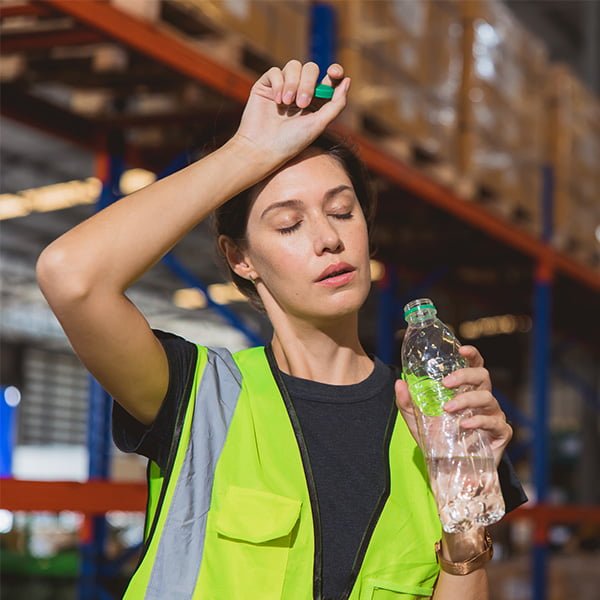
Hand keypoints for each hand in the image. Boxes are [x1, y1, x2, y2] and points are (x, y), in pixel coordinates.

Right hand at [233, 60, 349, 167]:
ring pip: (294, 66)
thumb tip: (347, 81)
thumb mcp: (319, 124)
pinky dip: (279, 84)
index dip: (335, 71)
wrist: (263, 149)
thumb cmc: (292, 141)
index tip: (335, 72)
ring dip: (293, 83)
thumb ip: (336, 104)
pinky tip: (277, 101)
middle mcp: (299, 92)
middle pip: (311, 69)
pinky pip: (275, 71)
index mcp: (315, 101)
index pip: (329, 78)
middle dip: (308, 83)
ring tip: (287, 103)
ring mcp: (282, 87)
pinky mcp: (266, 86)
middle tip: (301, 104)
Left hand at [395, 345, 512, 466]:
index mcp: (466, 390)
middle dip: (465, 375)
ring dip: (467, 400)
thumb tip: (399, 382)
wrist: (448, 470)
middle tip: (446, 383)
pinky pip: (495, 422)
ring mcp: (493, 415)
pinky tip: (464, 425)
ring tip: (448, 409)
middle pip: (483, 376)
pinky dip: (479, 422)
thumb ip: (407, 402)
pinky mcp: (500, 434)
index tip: (461, 349)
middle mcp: (482, 399)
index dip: (472, 354)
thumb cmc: (436, 440)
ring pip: (488, 398)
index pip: (474, 366)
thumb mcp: (416, 420)